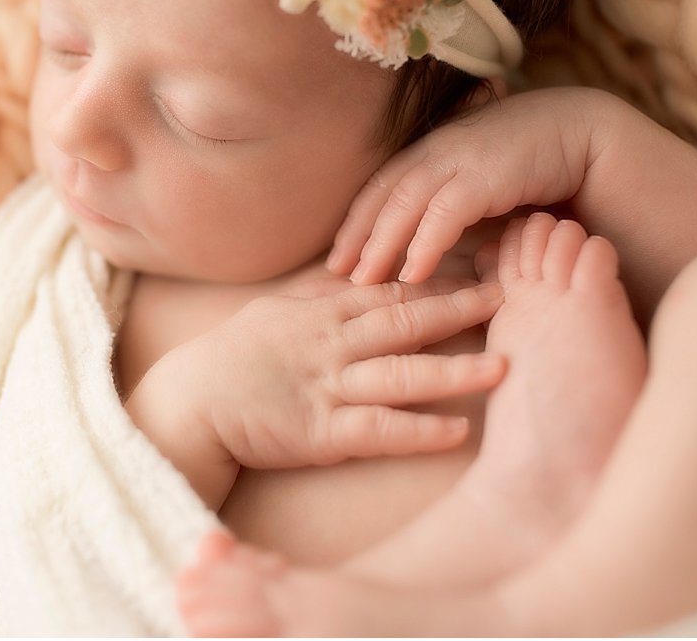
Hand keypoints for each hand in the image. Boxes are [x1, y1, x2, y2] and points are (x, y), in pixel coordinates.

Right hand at [133, 278, 507, 503]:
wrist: (185, 404)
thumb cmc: (228, 361)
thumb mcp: (274, 314)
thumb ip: (319, 299)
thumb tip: (358, 278)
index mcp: (321, 314)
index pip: (389, 289)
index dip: (437, 277)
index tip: (482, 265)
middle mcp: (330, 345)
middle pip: (404, 320)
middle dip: (459, 307)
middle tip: (511, 294)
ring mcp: (325, 387)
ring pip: (399, 373)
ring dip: (452, 370)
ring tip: (502, 367)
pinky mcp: (318, 432)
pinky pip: (376, 430)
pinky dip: (417, 430)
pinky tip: (456, 431)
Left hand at [327, 88, 606, 285]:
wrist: (581, 132)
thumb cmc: (532, 159)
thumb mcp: (480, 175)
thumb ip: (452, 197)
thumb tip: (430, 237)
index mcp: (431, 149)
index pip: (381, 186)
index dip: (356, 220)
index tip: (337, 254)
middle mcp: (437, 150)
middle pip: (382, 195)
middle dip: (356, 235)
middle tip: (334, 273)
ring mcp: (458, 159)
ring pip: (404, 204)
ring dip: (381, 244)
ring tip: (364, 282)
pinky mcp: (484, 175)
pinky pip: (444, 215)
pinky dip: (424, 244)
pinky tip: (413, 273)